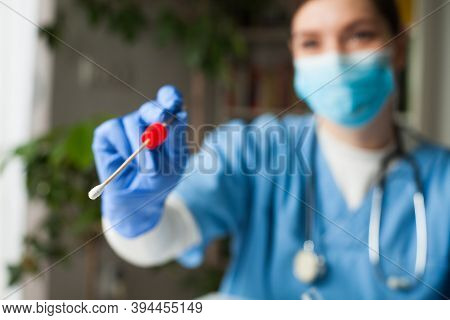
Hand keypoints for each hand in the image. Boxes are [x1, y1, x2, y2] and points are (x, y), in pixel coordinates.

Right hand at [92, 85, 187, 237]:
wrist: (138, 200)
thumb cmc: (159, 179)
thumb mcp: (175, 162)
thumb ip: (177, 140)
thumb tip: (179, 115)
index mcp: (165, 122)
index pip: (168, 100)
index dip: (170, 97)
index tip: (173, 102)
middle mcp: (145, 119)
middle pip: (151, 107)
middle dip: (157, 114)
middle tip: (162, 121)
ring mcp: (125, 124)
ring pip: (134, 123)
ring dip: (142, 147)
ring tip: (145, 168)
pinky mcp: (106, 133)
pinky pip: (116, 133)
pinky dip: (125, 150)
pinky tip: (127, 164)